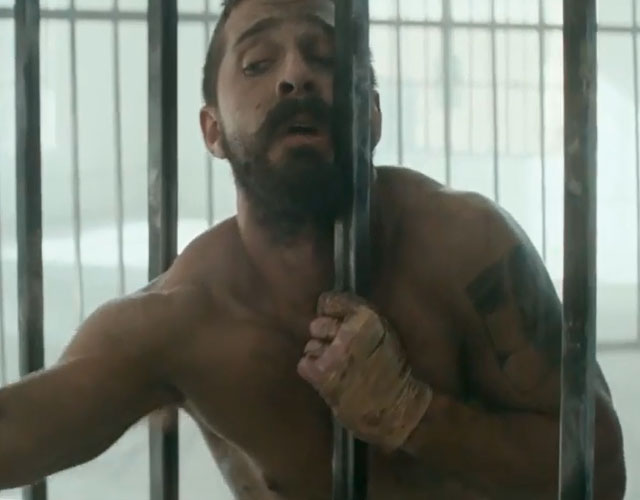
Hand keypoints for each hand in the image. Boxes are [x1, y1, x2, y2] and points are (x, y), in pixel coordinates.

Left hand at [297, 292, 432, 450]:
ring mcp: (333, 352)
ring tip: (338, 369)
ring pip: (310, 346)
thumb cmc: (391, 371)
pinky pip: (304, 364)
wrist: (394, 408)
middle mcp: (348, 331)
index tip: (335, 323)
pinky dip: (313, 372)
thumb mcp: (385, 333)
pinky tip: (329, 379)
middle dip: (324, 337)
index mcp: (367, 317)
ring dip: (320, 356)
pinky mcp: (321, 373)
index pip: (328, 301)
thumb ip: (358, 317)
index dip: (330, 313)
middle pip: (316, 324)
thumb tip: (326, 306)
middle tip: (339, 352)